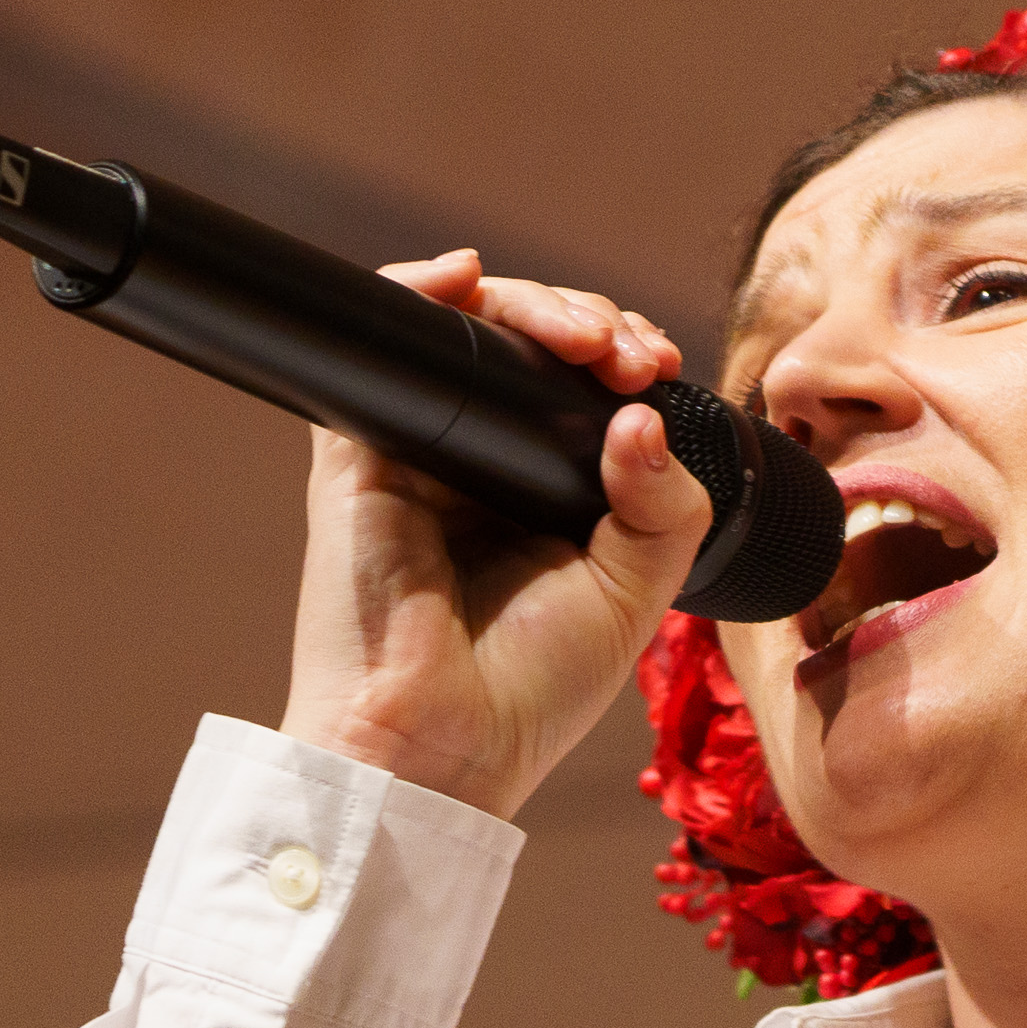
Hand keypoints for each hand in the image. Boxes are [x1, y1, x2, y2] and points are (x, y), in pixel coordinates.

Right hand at [276, 250, 712, 817]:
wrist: (438, 749)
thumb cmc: (530, 692)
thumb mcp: (634, 594)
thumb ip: (665, 506)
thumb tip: (643, 413)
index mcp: (546, 496)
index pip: (587, 391)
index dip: (627, 359)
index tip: (661, 371)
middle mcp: (482, 465)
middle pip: (533, 346)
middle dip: (591, 323)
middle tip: (630, 355)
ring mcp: (422, 451)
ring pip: (470, 332)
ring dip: (533, 306)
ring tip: (584, 336)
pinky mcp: (361, 453)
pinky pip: (380, 346)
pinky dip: (416, 291)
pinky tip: (463, 278)